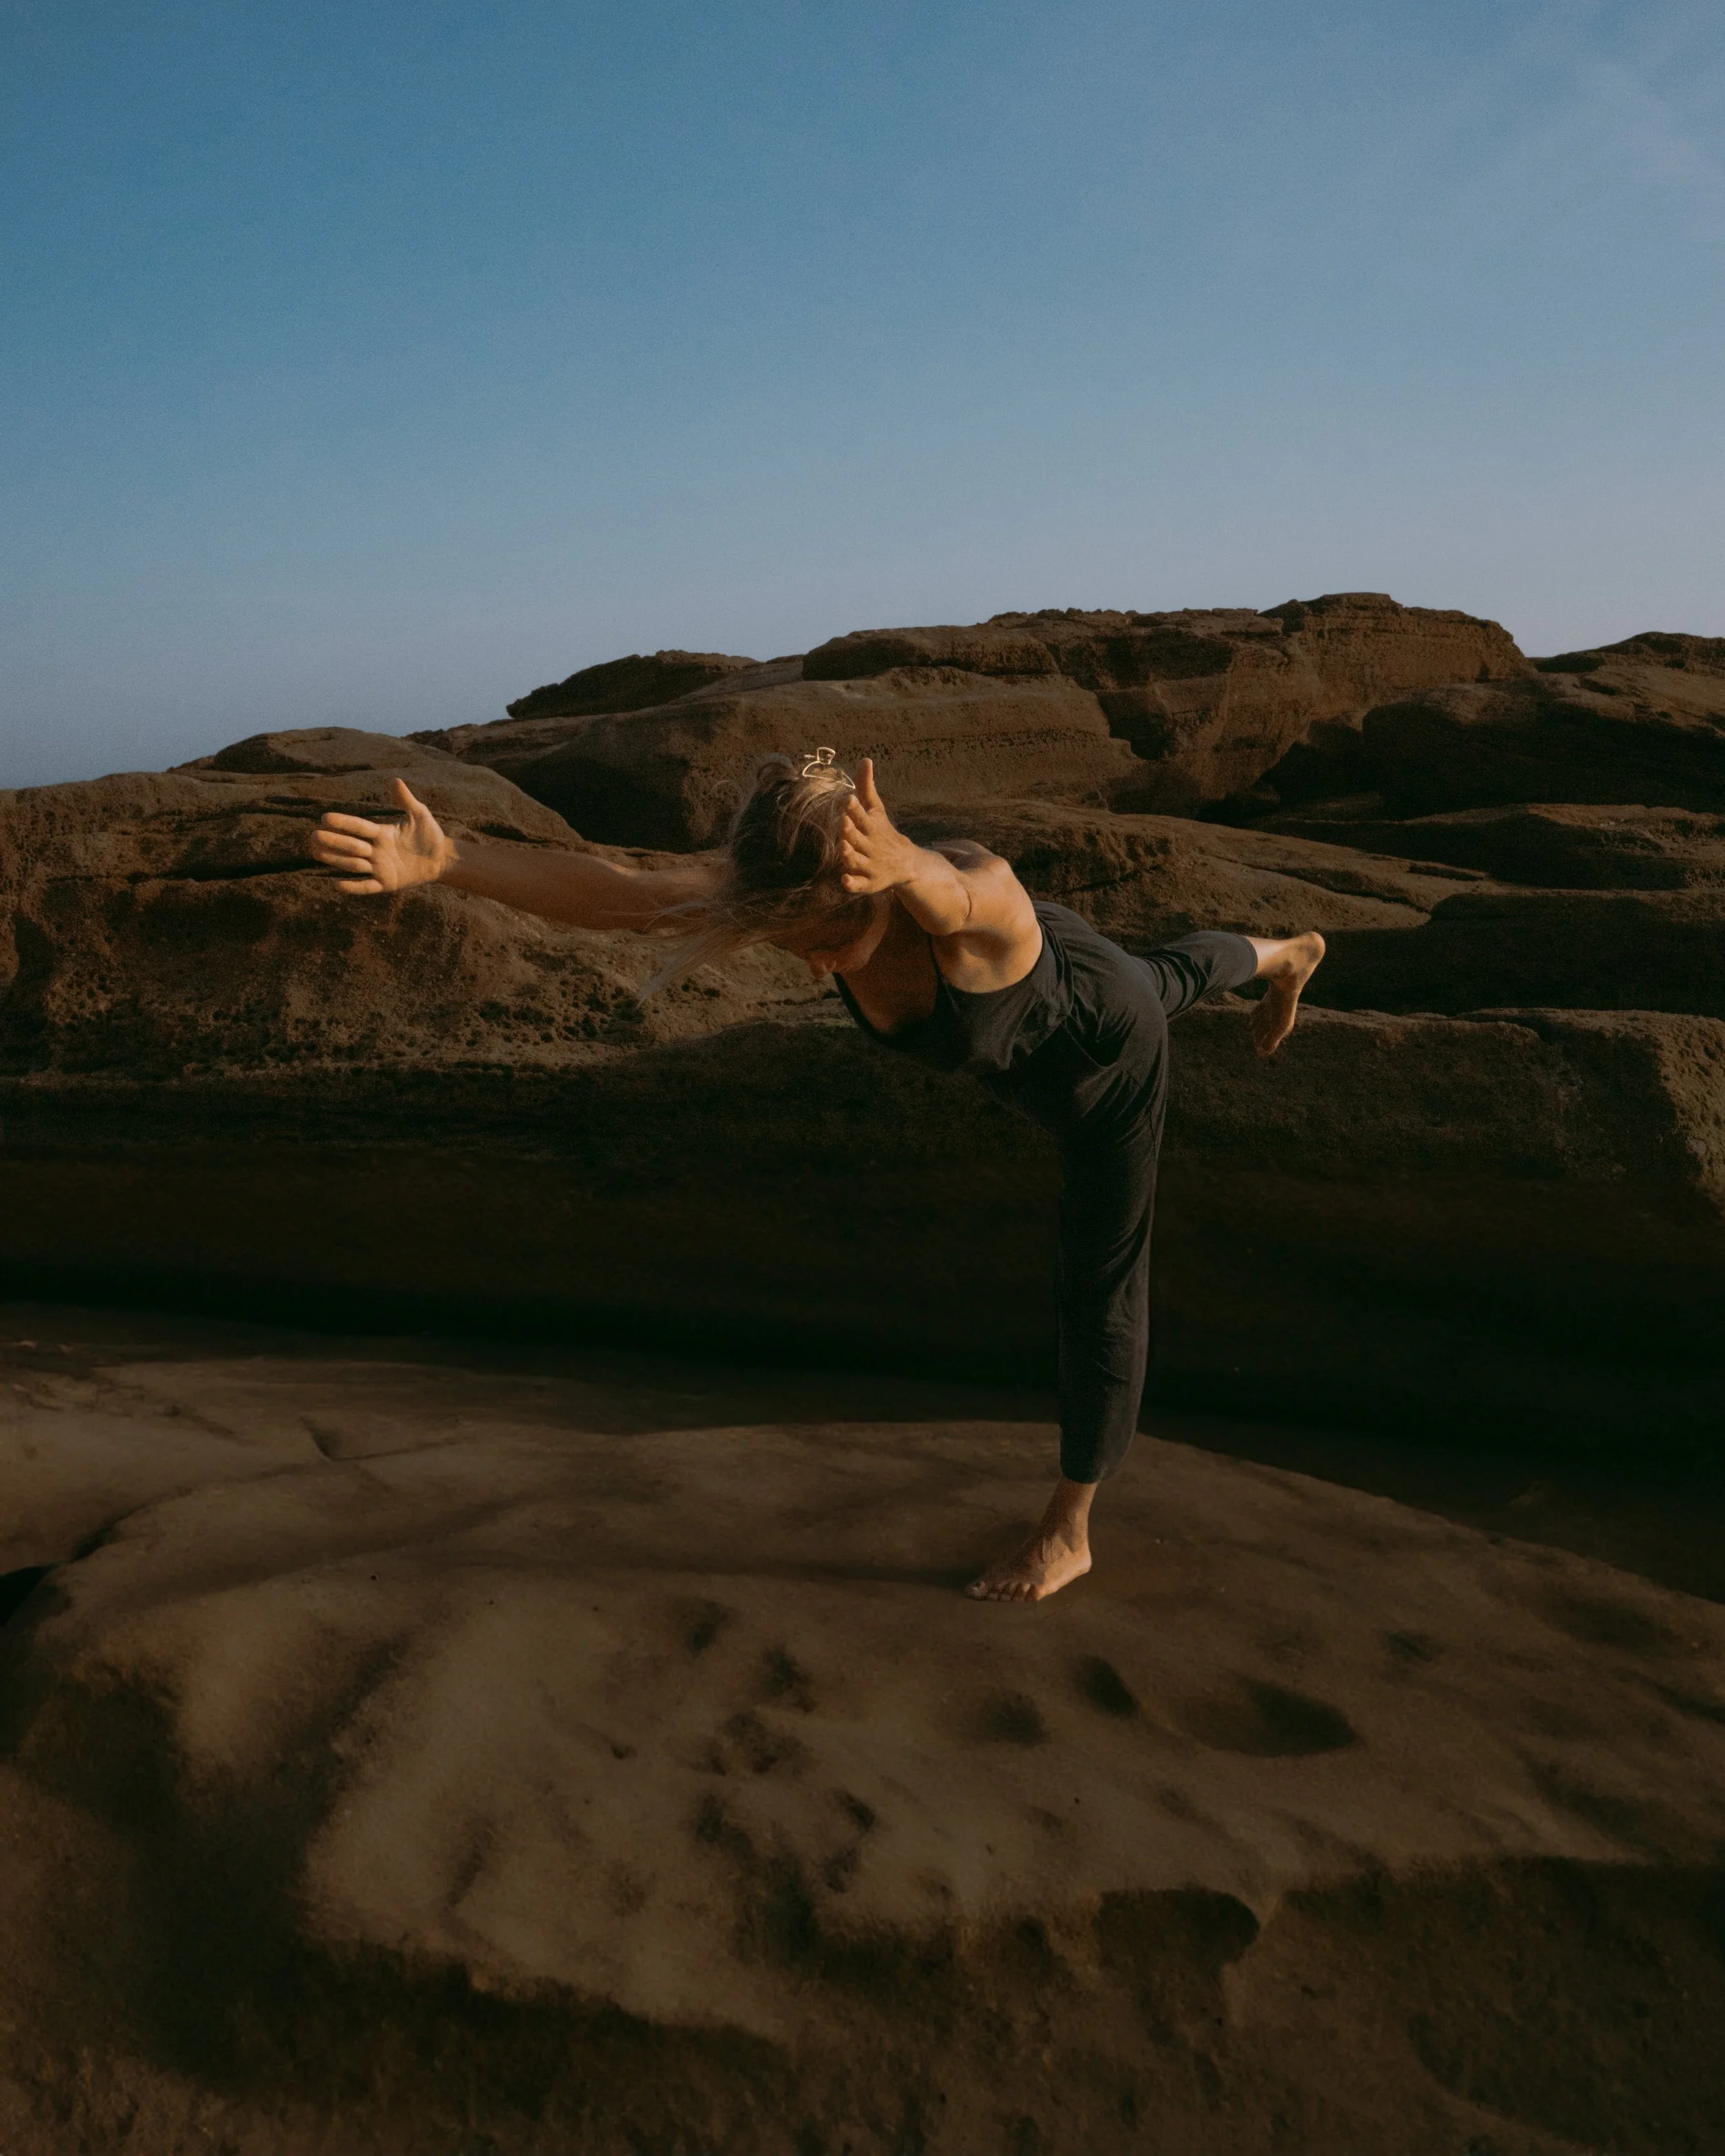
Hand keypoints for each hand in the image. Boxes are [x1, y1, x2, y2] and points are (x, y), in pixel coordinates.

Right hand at [309, 779, 453, 894]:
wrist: (441, 859)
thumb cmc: (430, 835)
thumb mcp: (419, 815)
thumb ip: (406, 800)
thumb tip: (395, 780)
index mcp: (381, 833)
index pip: (359, 827)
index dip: (344, 823)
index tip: (325, 818)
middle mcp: (376, 850)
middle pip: (351, 845)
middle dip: (333, 841)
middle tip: (313, 836)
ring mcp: (379, 867)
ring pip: (354, 864)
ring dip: (337, 860)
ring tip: (316, 853)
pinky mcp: (386, 884)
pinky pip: (367, 887)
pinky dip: (353, 887)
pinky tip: (337, 885)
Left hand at [839, 758, 919, 894]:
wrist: (906, 864)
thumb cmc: (883, 832)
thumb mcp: (876, 810)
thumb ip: (866, 787)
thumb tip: (865, 759)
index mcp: (872, 827)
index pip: (862, 816)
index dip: (855, 808)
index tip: (848, 799)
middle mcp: (871, 846)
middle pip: (858, 838)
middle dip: (851, 831)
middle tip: (843, 822)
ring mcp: (870, 865)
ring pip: (857, 861)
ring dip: (850, 855)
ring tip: (843, 847)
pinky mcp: (868, 883)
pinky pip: (859, 885)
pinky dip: (853, 884)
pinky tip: (845, 880)